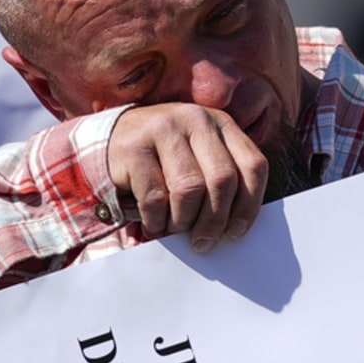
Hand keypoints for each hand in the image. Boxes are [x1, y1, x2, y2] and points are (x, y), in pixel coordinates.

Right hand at [108, 103, 268, 251]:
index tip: (236, 231)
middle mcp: (196, 120)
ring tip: (176, 228)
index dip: (249, 205)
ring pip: (189, 190)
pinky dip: (157, 221)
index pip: (252, 166)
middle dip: (215, 220)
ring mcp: (164, 129)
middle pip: (222, 180)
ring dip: (184, 221)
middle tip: (204, 242)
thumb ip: (222, 180)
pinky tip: (154, 224)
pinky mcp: (134, 147)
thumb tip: (236, 228)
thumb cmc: (166, 158)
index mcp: (221, 123)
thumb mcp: (200, 158)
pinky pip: (155, 197)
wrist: (111, 138)